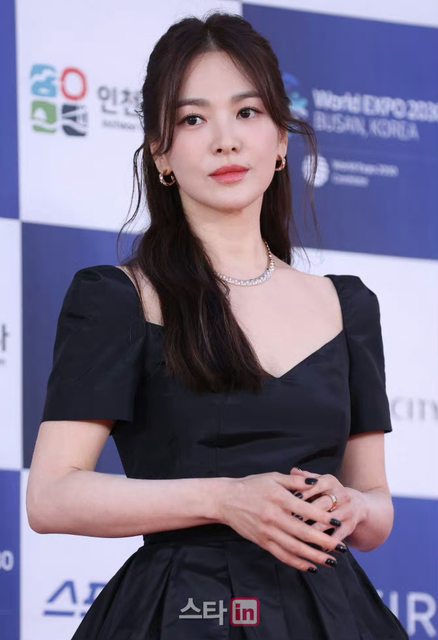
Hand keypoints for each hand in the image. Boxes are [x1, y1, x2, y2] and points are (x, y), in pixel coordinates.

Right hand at [218, 472, 347, 572]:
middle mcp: (274, 517)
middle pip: (303, 533)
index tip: (338, 522)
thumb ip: (294, 481)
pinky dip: (297, 563)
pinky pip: (282, 555)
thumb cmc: (251, 486)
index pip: (306, 510)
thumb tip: (315, 482)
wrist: (226, 500)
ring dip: (314, 557)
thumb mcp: (273, 477)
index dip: (323, 517)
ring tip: (331, 562)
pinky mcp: (262, 542)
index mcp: (279, 499)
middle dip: (324, 542)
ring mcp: (267, 531)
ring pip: (294, 548)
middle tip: (341, 548)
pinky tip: (311, 567)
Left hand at [289, 467, 367, 544]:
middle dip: (307, 511)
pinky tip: (315, 548)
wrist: (356, 505)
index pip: (317, 484)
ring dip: (315, 529)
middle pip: (324, 503)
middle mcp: (341, 494)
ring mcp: (347, 511)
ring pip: (330, 520)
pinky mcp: (350, 526)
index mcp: (330, 481)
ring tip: (299, 535)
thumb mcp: (318, 482)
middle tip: (291, 519)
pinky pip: (339, 535)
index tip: (289, 499)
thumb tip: (293, 470)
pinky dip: (328, 542)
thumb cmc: (326, 493)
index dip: (304, 491)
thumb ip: (304, 478)